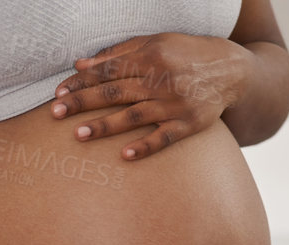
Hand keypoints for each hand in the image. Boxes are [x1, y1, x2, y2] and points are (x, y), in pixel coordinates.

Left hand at [50, 34, 251, 159]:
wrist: (233, 70)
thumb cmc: (187, 54)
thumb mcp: (156, 43)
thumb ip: (119, 53)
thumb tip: (81, 63)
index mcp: (151, 55)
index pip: (108, 70)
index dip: (82, 81)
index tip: (59, 93)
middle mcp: (161, 79)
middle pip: (115, 92)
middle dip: (83, 102)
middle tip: (55, 114)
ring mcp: (175, 104)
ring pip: (133, 116)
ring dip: (105, 126)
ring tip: (78, 135)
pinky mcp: (189, 124)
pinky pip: (164, 139)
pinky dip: (145, 147)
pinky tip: (124, 156)